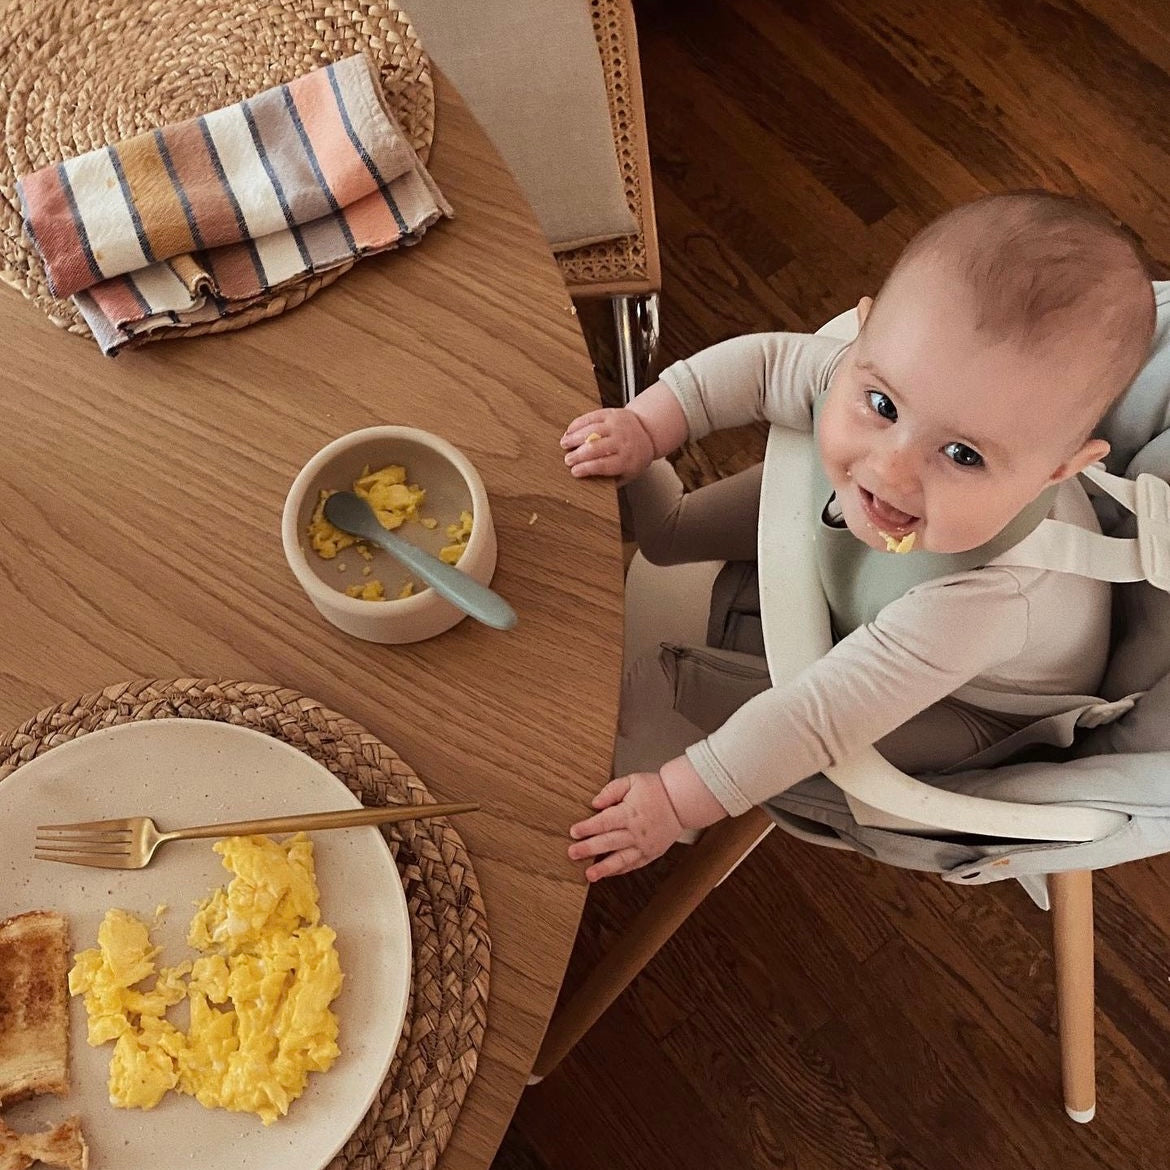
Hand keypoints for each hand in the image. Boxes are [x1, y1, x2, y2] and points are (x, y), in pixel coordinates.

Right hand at [561, 408, 655, 486]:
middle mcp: (622, 441)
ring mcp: (616, 425)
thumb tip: (592, 488)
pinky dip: (578, 424)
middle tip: (567, 460)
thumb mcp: (629, 473)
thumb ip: (612, 481)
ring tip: (564, 444)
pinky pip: (591, 417)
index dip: (586, 468)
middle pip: (595, 448)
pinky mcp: (610, 413)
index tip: (574, 472)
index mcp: (627, 459)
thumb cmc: (635, 457)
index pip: (603, 465)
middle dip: (578, 455)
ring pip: (591, 430)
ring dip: (574, 438)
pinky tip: (570, 431)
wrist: (648, 432)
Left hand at [567, 772, 682, 880]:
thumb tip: (595, 803)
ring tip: (589, 875)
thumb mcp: (632, 781)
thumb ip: (611, 790)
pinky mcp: (650, 854)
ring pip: (621, 859)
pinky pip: (633, 865)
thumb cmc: (656, 789)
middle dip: (589, 848)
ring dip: (604, 868)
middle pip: (609, 842)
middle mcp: (636, 832)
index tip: (574, 831)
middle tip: (572, 853)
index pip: (604, 822)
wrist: (681, 802)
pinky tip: (607, 873)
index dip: (587, 827)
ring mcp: (644, 846)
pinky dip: (619, 870)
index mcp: (630, 813)